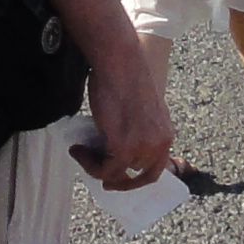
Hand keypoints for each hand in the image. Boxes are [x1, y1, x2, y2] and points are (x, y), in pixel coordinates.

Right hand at [78, 42, 174, 189]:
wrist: (119, 65)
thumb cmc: (125, 78)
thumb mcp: (140, 110)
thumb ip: (138, 130)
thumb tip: (117, 147)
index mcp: (165, 134)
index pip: (156, 170)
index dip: (136, 179)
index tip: (119, 178)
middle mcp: (159, 144)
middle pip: (137, 177)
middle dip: (115, 177)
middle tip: (99, 173)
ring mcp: (142, 148)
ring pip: (117, 175)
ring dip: (95, 168)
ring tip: (80, 152)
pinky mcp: (123, 147)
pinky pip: (104, 169)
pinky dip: (88, 164)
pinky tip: (78, 150)